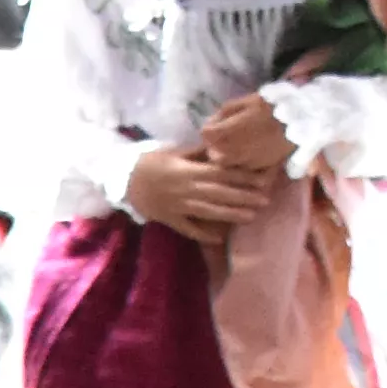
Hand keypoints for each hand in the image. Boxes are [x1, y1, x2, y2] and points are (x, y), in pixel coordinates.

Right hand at [123, 140, 275, 236]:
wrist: (121, 180)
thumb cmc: (150, 162)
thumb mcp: (174, 151)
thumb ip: (199, 152)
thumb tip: (223, 150)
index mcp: (188, 171)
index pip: (221, 174)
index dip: (243, 177)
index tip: (262, 179)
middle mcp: (186, 190)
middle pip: (220, 194)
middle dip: (243, 197)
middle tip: (265, 201)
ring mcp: (178, 207)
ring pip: (209, 212)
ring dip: (231, 215)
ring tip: (250, 217)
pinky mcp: (169, 219)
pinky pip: (188, 228)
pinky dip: (202, 234)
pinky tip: (218, 238)